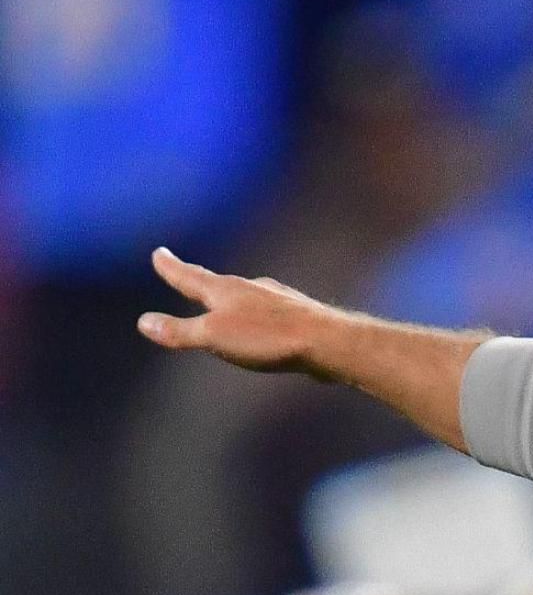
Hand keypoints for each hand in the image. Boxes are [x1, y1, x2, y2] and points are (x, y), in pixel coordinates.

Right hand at [138, 247, 339, 374]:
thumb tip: (143, 322)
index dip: (171, 267)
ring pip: (247, 296)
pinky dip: (257, 316)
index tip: (159, 253)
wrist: (327, 341)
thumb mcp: (214, 337)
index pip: (190, 275)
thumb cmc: (268, 337)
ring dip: (231, 298)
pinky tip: (266, 324)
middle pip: (218, 283)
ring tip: (224, 299)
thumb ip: (179, 332)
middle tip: (186, 275)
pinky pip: (269, 314)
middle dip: (200, 282)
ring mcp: (278, 300)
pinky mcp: (298, 317)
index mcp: (226, 290)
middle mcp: (251, 288)